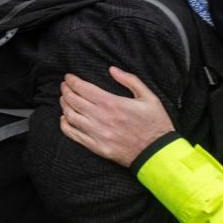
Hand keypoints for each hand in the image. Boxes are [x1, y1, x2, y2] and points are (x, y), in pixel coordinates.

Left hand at [58, 67, 173, 167]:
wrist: (158, 154)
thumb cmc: (155, 124)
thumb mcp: (149, 97)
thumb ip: (130, 80)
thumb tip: (112, 69)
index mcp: (112, 103)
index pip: (82, 88)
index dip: (72, 81)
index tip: (68, 77)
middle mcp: (101, 118)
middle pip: (73, 100)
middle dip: (65, 90)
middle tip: (64, 86)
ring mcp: (97, 134)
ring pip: (70, 116)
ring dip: (64, 105)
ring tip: (64, 99)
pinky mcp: (96, 147)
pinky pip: (73, 135)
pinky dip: (65, 125)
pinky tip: (65, 118)